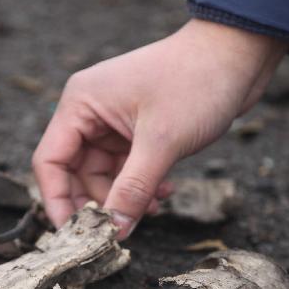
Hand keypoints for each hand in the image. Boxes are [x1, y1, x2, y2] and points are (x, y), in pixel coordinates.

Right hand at [31, 18, 287, 238]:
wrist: (238, 53)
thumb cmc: (195, 82)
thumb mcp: (161, 142)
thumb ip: (133, 189)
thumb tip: (114, 231)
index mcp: (80, 104)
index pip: (50, 162)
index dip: (57, 200)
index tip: (75, 235)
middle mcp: (90, 112)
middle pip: (75, 173)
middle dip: (99, 202)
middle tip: (119, 230)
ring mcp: (114, 121)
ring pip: (104, 175)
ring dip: (125, 197)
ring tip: (154, 205)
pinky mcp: (138, 129)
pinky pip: (126, 169)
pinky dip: (141, 185)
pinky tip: (165, 191)